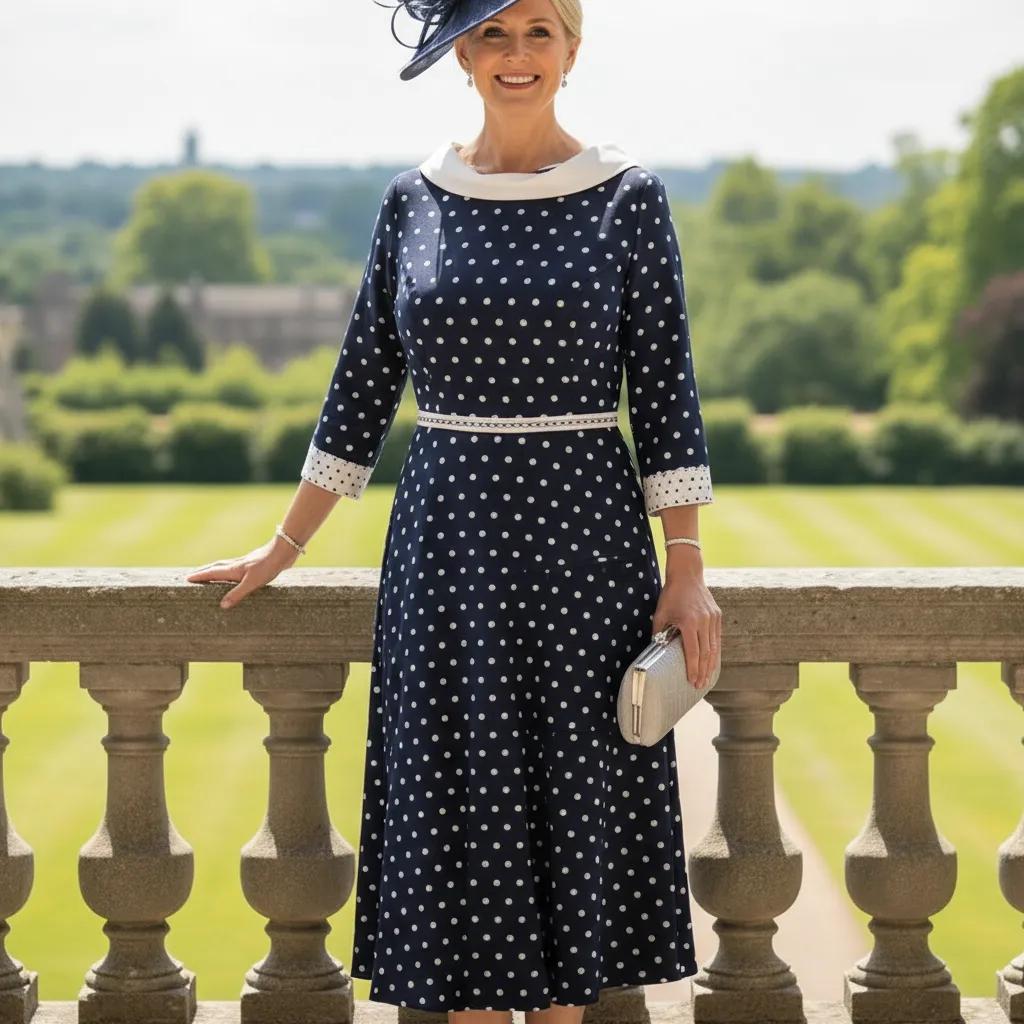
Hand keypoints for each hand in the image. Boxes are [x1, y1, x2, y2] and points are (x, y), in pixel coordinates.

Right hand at [184, 536, 298, 609]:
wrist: (284, 551)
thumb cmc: (268, 566)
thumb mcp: (252, 583)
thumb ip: (237, 593)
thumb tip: (222, 605)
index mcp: (234, 570)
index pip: (212, 573)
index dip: (200, 576)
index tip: (186, 578)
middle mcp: (237, 565)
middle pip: (215, 567)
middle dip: (203, 572)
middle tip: (191, 575)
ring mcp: (246, 563)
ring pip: (225, 566)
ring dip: (214, 570)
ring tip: (208, 573)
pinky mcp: (254, 564)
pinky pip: (236, 567)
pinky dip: (228, 570)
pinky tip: (235, 573)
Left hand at [651, 575, 721, 688]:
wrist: (687, 575)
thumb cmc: (670, 595)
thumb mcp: (660, 614)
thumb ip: (658, 634)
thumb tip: (655, 651)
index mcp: (689, 622)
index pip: (693, 652)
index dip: (693, 669)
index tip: (691, 681)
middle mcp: (704, 622)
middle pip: (706, 653)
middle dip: (703, 671)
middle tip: (700, 686)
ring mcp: (712, 619)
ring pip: (714, 647)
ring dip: (710, 664)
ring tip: (706, 678)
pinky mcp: (717, 616)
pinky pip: (717, 638)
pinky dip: (715, 652)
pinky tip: (712, 662)